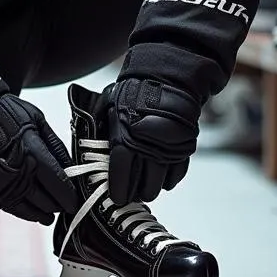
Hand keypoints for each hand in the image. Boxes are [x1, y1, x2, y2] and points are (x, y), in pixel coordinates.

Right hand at [0, 94, 78, 224]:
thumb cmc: (6, 113)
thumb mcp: (39, 121)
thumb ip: (56, 147)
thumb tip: (71, 168)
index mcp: (33, 152)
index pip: (59, 184)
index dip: (70, 196)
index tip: (76, 200)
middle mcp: (19, 170)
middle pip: (47, 200)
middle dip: (59, 204)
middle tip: (66, 203)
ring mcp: (4, 182)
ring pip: (31, 209)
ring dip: (44, 213)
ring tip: (51, 213)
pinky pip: (13, 208)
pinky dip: (26, 213)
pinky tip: (34, 213)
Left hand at [104, 78, 199, 205]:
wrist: (166, 78)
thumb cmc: (135, 93)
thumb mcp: (111, 109)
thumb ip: (104, 132)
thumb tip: (92, 152)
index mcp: (125, 136)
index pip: (122, 174)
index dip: (119, 189)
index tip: (117, 197)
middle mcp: (148, 146)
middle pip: (144, 185)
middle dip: (136, 192)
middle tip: (130, 191)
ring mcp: (168, 149)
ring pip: (161, 184)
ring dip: (152, 187)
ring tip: (144, 184)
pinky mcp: (184, 148)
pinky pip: (176, 175)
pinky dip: (168, 179)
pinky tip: (161, 174)